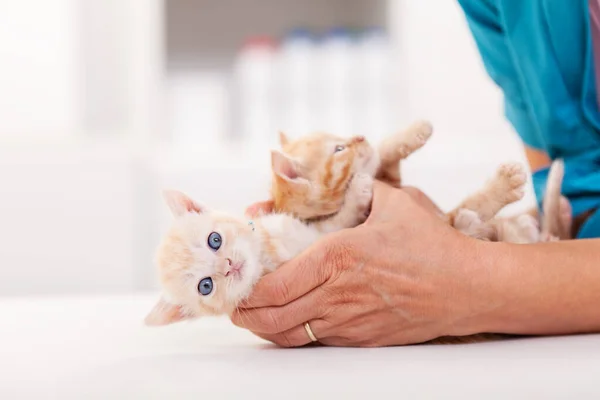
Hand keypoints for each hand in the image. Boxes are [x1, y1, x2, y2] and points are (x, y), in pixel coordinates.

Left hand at [233, 182, 488, 346]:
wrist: (467, 287)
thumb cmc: (432, 245)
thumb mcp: (394, 202)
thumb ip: (361, 189)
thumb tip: (345, 179)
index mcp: (336, 257)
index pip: (274, 286)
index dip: (247, 290)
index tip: (236, 284)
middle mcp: (336, 294)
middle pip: (273, 318)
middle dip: (245, 315)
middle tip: (235, 306)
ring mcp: (349, 322)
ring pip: (291, 336)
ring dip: (266, 328)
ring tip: (254, 317)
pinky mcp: (363, 339)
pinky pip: (318, 342)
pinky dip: (296, 334)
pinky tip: (292, 323)